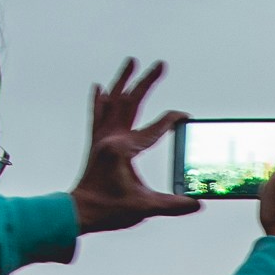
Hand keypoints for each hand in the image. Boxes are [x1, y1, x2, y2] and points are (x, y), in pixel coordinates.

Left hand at [71, 59, 200, 234]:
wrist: (78, 213)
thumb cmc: (109, 210)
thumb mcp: (144, 207)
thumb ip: (172, 205)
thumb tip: (196, 203)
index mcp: (123, 150)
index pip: (154, 129)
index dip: (172, 121)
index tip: (185, 117)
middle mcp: (111, 138)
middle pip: (131, 102)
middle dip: (147, 82)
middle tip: (160, 64)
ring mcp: (102, 138)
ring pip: (113, 102)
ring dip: (123, 81)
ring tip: (131, 62)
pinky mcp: (96, 143)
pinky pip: (98, 115)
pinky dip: (99, 100)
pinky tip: (100, 87)